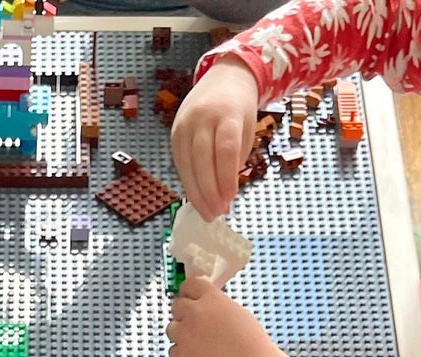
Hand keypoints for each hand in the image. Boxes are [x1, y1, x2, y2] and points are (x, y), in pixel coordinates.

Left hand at [166, 276, 289, 356]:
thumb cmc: (253, 346)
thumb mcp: (238, 313)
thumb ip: (218, 307)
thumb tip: (208, 310)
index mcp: (212, 298)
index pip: (189, 284)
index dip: (189, 293)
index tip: (189, 298)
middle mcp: (195, 313)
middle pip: (176, 306)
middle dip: (184, 314)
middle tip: (194, 327)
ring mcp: (185, 335)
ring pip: (171, 329)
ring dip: (181, 335)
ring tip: (198, 346)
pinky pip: (172, 351)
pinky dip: (181, 355)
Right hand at [170, 58, 259, 220]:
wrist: (224, 78)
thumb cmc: (239, 109)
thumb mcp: (246, 130)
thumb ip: (235, 159)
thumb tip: (224, 195)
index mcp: (226, 114)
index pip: (225, 149)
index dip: (226, 177)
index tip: (229, 200)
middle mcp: (202, 117)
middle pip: (202, 159)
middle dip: (209, 191)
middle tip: (216, 214)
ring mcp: (184, 124)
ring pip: (187, 164)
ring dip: (196, 193)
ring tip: (207, 213)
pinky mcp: (174, 133)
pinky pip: (180, 163)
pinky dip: (188, 183)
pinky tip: (197, 197)